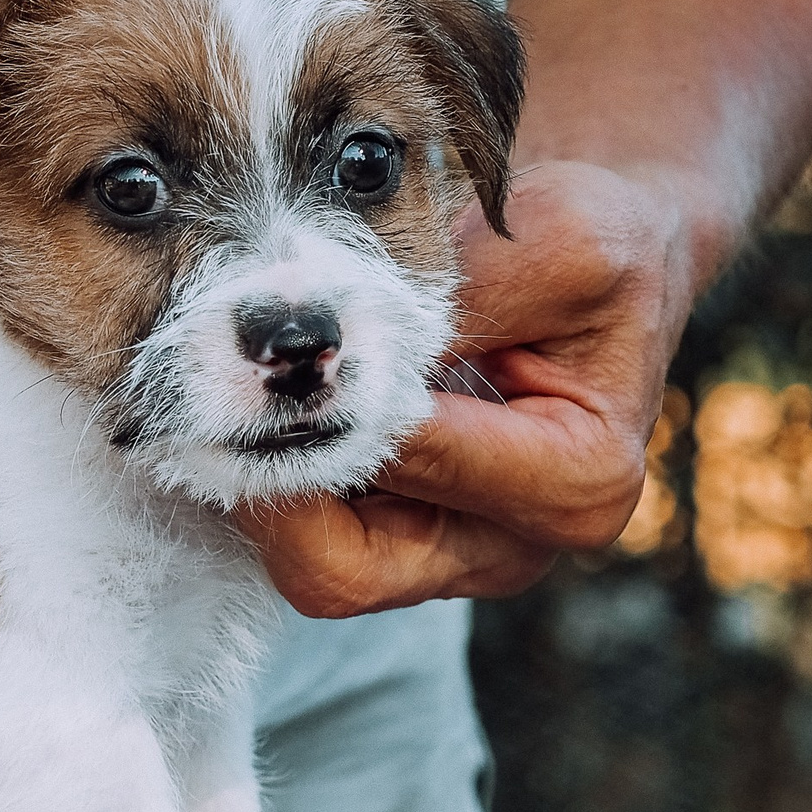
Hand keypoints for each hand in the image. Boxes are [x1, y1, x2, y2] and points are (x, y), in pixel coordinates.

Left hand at [237, 160, 696, 616]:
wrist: (591, 268)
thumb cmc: (592, 248)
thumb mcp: (561, 242)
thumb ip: (465, 301)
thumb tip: (343, 343)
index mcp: (576, 485)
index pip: (414, 464)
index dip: (333, 406)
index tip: (282, 343)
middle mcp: (507, 547)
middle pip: (341, 570)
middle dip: (270, 482)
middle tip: (219, 395)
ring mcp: (443, 557)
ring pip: (306, 565)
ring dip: (255, 481)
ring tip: (222, 394)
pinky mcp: (393, 543)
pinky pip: (302, 538)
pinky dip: (261, 477)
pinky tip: (239, 410)